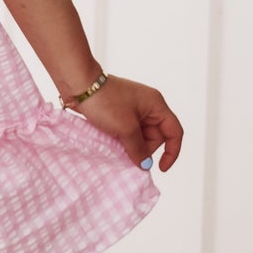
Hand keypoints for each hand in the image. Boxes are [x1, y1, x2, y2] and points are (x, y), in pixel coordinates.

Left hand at [69, 74, 183, 171]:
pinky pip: (128, 132)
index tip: (160, 168)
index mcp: (155, 104)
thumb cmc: (105, 101)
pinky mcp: (119, 112)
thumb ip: (139, 149)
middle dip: (145, 149)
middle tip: (128, 154)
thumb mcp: (125, 128)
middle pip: (156, 136)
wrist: (78, 84)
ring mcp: (132, 109)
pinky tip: (113, 145)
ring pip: (140, 136)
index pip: (174, 131)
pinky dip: (123, 141)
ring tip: (117, 148)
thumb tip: (145, 164)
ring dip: (131, 146)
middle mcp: (147, 106)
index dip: (172, 152)